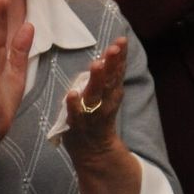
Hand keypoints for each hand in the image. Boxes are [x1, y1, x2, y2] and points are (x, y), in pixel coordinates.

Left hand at [61, 38, 127, 159]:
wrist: (94, 153)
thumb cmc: (96, 119)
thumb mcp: (106, 95)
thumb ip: (108, 76)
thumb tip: (111, 52)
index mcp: (111, 92)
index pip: (117, 71)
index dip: (120, 56)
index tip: (122, 40)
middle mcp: (105, 102)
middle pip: (110, 80)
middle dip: (112, 64)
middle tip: (114, 47)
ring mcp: (92, 114)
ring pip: (95, 95)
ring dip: (96, 80)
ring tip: (97, 65)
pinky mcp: (77, 125)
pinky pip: (75, 114)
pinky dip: (74, 105)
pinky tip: (72, 93)